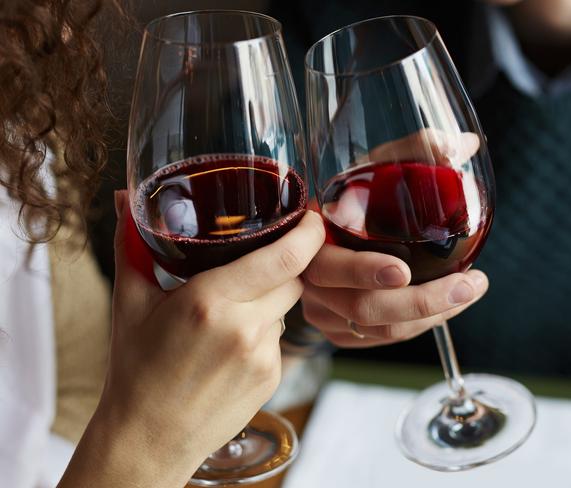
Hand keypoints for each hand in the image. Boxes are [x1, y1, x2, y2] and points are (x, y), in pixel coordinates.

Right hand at [60, 192, 324, 487]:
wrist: (148, 438)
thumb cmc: (136, 369)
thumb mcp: (130, 302)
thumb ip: (133, 244)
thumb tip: (126, 199)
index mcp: (210, 301)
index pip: (285, 258)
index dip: (308, 233)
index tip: (312, 218)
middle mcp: (244, 328)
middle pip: (293, 278)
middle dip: (282, 265)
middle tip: (254, 265)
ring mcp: (263, 357)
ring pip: (287, 307)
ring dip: (270, 299)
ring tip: (231, 313)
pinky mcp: (273, 378)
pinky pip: (280, 337)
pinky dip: (264, 330)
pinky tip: (232, 345)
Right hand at [302, 128, 487, 347]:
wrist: (318, 236)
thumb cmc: (349, 199)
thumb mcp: (370, 170)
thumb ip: (413, 152)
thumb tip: (465, 144)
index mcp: (311, 241)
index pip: (329, 265)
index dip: (363, 271)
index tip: (404, 270)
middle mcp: (311, 283)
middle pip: (363, 308)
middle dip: (421, 303)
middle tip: (467, 286)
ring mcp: (323, 312)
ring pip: (380, 331)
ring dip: (431, 316)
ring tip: (469, 290)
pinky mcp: (337, 330)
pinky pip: (381, 340)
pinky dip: (419, 326)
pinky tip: (446, 305)